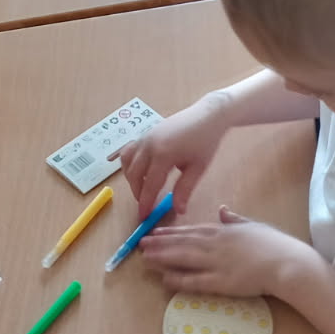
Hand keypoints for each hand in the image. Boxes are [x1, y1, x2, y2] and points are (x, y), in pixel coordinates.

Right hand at [121, 92, 232, 217]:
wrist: (207, 116)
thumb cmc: (205, 142)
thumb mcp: (198, 168)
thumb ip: (185, 189)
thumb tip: (178, 211)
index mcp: (163, 155)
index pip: (150, 186)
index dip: (145, 203)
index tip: (144, 217)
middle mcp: (148, 145)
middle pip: (134, 175)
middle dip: (137, 193)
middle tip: (145, 206)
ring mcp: (144, 137)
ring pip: (127, 162)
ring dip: (132, 178)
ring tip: (143, 189)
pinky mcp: (145, 133)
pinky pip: (129, 151)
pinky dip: (130, 164)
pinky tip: (140, 172)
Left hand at [139, 205, 313, 296]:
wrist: (286, 263)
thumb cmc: (274, 244)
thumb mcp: (252, 225)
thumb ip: (234, 219)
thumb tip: (223, 209)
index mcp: (223, 231)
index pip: (191, 230)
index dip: (171, 232)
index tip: (155, 232)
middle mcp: (215, 244)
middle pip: (182, 243)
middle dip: (160, 243)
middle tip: (141, 243)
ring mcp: (216, 263)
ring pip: (183, 259)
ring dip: (162, 258)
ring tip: (144, 258)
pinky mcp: (221, 282)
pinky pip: (195, 281)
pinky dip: (178, 280)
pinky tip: (164, 280)